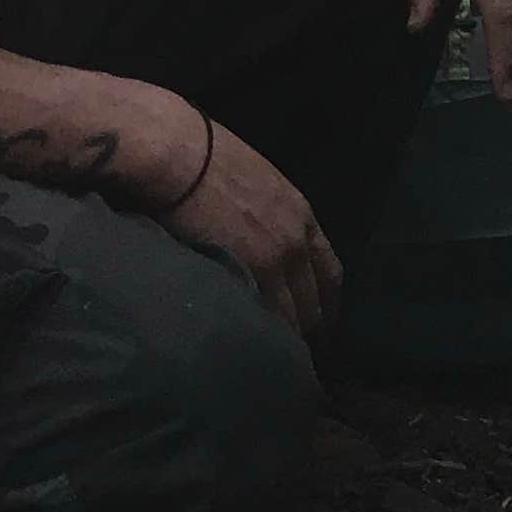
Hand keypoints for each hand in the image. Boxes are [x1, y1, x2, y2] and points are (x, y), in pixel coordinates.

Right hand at [159, 115, 341, 335]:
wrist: (181, 155)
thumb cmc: (208, 156)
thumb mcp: (257, 182)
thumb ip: (269, 216)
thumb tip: (260, 240)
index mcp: (302, 215)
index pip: (330, 272)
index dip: (326, 301)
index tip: (318, 320)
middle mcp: (297, 241)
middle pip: (315, 302)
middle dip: (306, 328)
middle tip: (289, 349)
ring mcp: (275, 261)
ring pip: (292, 319)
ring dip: (282, 339)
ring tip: (265, 356)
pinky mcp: (247, 274)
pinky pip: (264, 319)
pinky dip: (258, 335)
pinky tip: (247, 345)